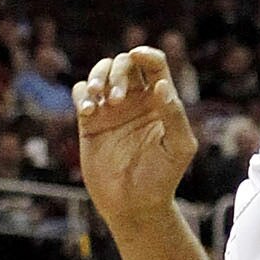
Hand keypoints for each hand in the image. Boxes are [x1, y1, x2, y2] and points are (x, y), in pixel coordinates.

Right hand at [74, 47, 199, 230]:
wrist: (134, 205)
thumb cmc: (162, 177)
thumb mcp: (178, 147)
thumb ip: (174, 115)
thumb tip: (161, 86)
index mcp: (160, 101)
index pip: (155, 64)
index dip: (147, 54)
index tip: (138, 55)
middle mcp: (136, 100)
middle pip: (125, 63)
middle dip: (119, 71)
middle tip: (118, 100)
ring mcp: (111, 109)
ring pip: (100, 72)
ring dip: (97, 77)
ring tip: (97, 98)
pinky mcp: (90, 122)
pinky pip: (81, 94)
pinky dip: (82, 94)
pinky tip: (88, 111)